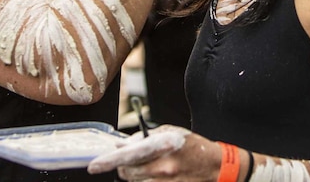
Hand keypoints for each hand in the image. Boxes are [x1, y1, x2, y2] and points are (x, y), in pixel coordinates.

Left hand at [87, 125, 218, 180]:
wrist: (214, 167)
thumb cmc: (192, 146)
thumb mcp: (170, 132)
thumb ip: (145, 137)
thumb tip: (123, 145)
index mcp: (163, 146)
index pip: (128, 155)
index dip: (108, 160)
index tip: (94, 165)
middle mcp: (163, 167)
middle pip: (127, 172)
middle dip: (123, 166)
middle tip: (129, 160)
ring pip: (135, 181)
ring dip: (134, 174)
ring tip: (149, 166)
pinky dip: (144, 180)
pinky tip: (154, 174)